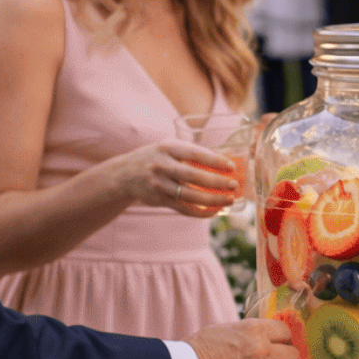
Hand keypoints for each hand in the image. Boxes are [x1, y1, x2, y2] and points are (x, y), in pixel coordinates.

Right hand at [104, 140, 238, 216]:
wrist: (125, 174)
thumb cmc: (156, 157)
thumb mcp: (168, 146)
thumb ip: (190, 151)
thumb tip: (223, 159)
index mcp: (167, 147)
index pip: (195, 153)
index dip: (214, 160)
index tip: (231, 166)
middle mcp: (162, 165)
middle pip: (193, 175)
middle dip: (216, 181)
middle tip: (234, 185)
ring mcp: (160, 184)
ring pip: (190, 195)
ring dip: (212, 200)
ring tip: (229, 200)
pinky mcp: (160, 200)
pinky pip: (184, 208)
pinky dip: (201, 212)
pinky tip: (215, 211)